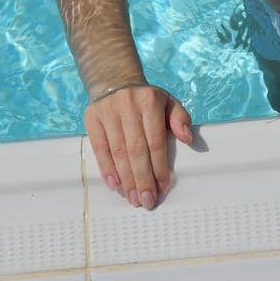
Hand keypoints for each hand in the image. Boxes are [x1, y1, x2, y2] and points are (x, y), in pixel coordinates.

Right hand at [83, 82, 193, 209]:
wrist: (114, 79)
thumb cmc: (145, 98)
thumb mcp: (167, 101)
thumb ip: (180, 117)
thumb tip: (187, 138)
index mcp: (150, 101)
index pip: (155, 141)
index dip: (159, 167)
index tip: (163, 188)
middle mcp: (128, 105)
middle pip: (136, 149)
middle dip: (142, 179)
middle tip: (146, 201)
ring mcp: (107, 111)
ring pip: (117, 152)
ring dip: (126, 179)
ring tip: (133, 198)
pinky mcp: (92, 118)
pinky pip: (99, 148)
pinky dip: (107, 169)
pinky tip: (115, 185)